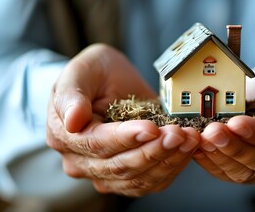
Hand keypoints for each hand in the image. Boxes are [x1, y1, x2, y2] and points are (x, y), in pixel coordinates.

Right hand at [46, 44, 199, 196]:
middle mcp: (83, 161)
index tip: (151, 127)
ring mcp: (106, 173)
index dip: (126, 138)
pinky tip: (188, 150)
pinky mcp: (129, 176)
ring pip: (138, 179)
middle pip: (120, 166)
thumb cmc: (93, 74)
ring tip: (189, 140)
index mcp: (65, 136)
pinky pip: (151, 182)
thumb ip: (72, 95)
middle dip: (154, 150)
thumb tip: (72, 121)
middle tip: (179, 134)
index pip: (97, 144)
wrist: (108, 81)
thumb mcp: (80, 72)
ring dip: (168, 161)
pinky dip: (172, 168)